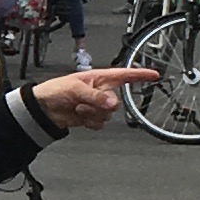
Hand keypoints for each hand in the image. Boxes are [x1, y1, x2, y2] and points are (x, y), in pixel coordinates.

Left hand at [26, 68, 157, 132]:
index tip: (154, 75)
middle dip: (100, 105)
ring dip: (92, 114)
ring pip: (108, 115)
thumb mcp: (75, 88)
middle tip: (83, 102)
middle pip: (115, 102)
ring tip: (78, 108)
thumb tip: (112, 103)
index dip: (140, 74)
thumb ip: (95, 96)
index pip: (124, 75)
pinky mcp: (93, 117)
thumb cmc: (56, 90)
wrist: (44, 109)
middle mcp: (102, 92)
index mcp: (100, 78)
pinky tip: (79, 117)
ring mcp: (98, 105)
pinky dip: (90, 123)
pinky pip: (100, 124)